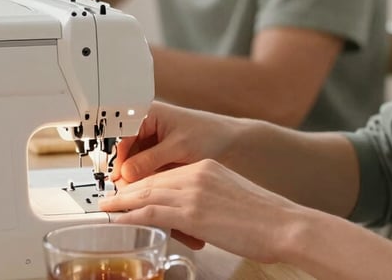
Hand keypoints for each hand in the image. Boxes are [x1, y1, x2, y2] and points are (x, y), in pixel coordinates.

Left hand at [100, 159, 304, 262]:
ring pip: (148, 194)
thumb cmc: (265, 217)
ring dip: (122, 203)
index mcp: (207, 167)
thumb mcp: (232, 197)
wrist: (285, 224)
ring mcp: (194, 192)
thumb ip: (208, 199)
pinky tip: (118, 221)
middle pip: (153, 180)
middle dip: (128, 191)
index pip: (166, 173)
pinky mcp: (193, 212)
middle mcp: (198, 174)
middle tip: (108, 200)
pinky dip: (131, 216)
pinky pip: (152, 211)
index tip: (129, 192)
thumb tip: (193, 215)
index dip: (144, 183)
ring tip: (106, 210)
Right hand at [110, 101, 239, 186]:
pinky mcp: (157, 156)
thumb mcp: (179, 147)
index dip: (117, 159)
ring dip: (133, 179)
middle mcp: (145, 126)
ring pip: (131, 163)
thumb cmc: (209, 134)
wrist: (231, 142)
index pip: (121, 136)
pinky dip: (143, 181)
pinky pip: (142, 170)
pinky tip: (145, 193)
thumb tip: (124, 174)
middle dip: (124, 172)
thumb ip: (150, 160)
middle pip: (124, 152)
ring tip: (134, 196)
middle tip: (123, 193)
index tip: (116, 179)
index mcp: (147, 113)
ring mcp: (150, 142)